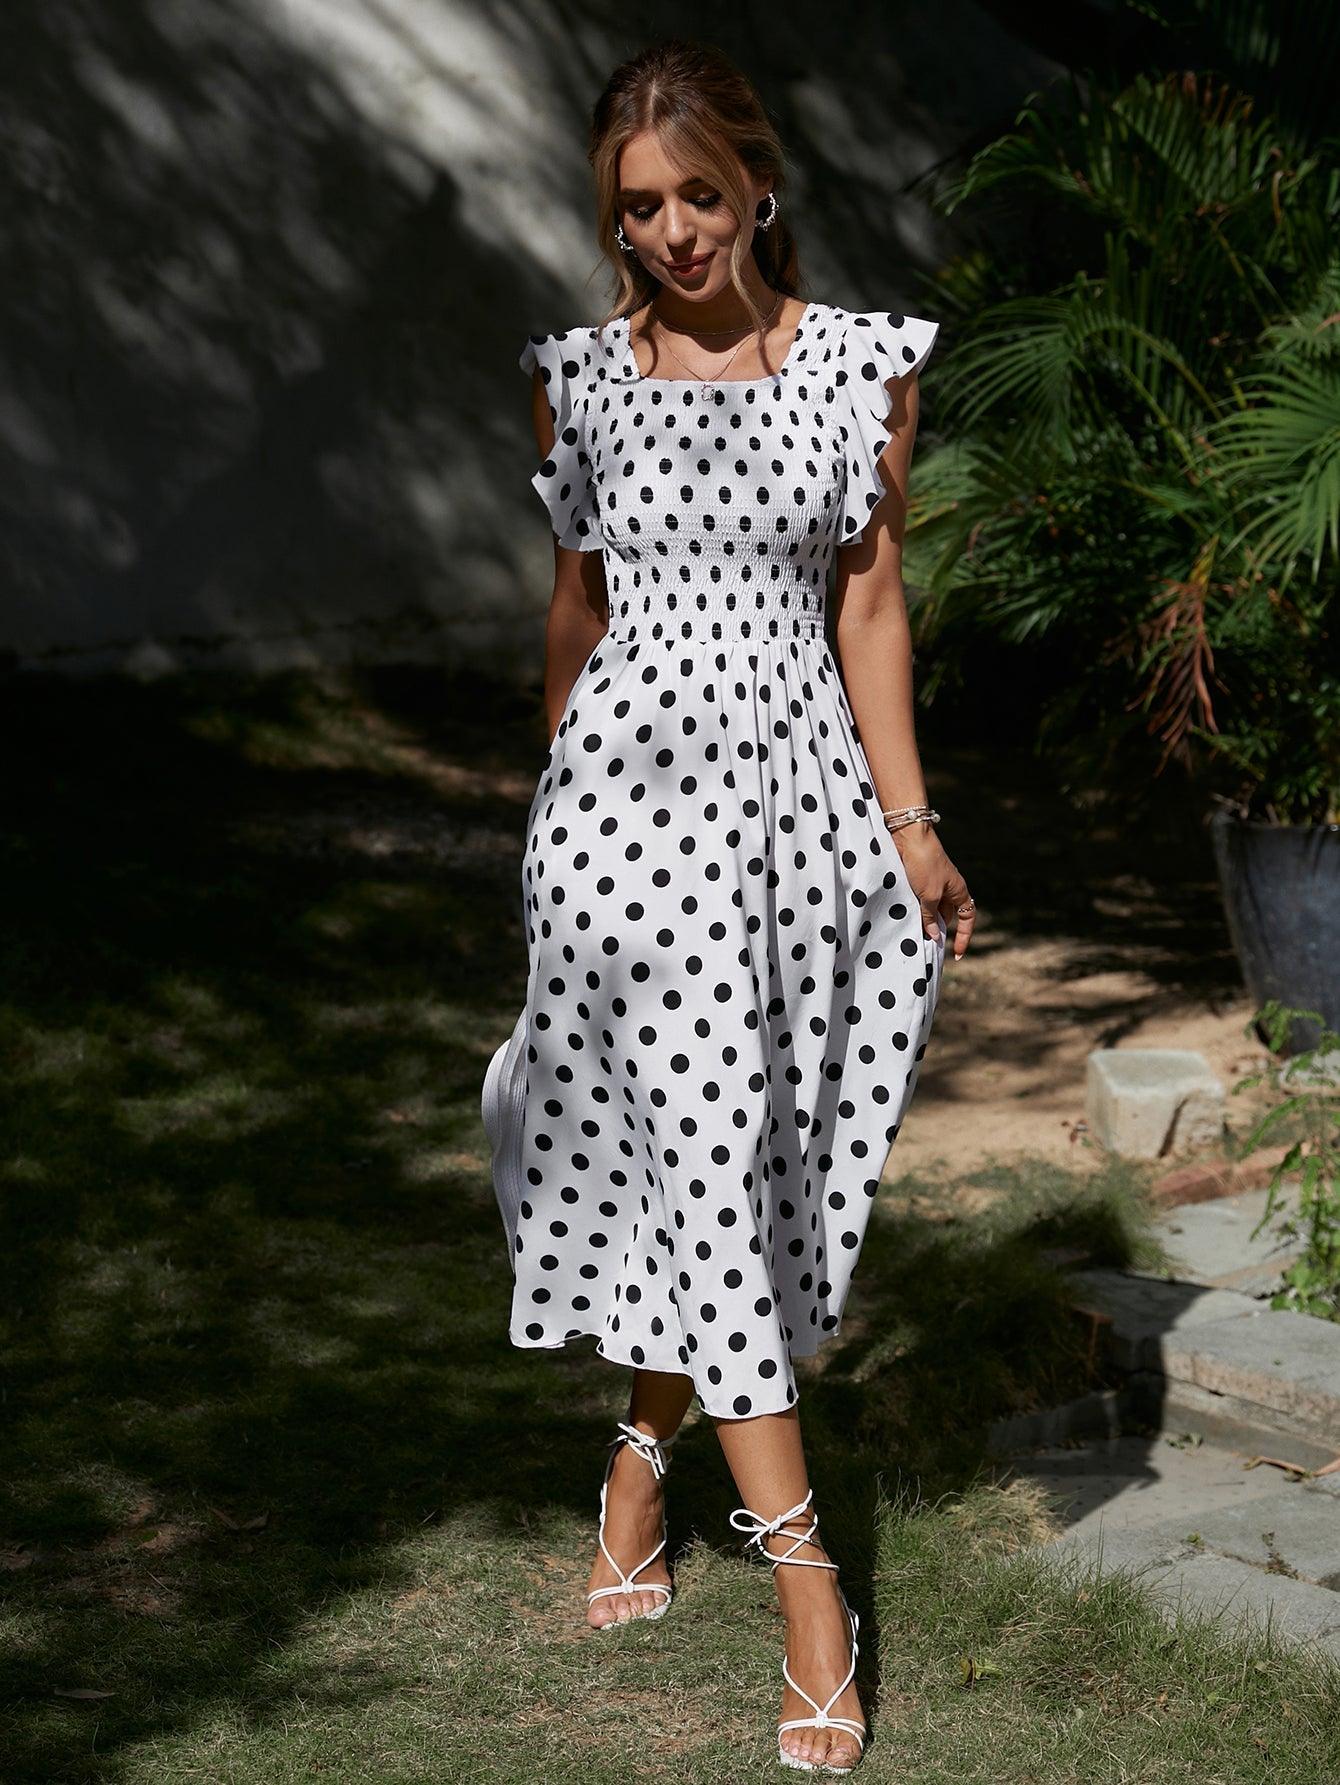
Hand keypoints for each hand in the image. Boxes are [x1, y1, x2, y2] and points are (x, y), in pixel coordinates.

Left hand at [890, 827, 975, 961]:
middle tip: (928, 948)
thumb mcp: (929, 895)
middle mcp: (948, 888)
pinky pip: (918, 902)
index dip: (964, 936)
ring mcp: (932, 884)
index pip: (968, 918)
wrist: (909, 836)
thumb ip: (930, 917)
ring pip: (930, 910)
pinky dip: (913, 912)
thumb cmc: (925, 864)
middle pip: (947, 916)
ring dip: (924, 922)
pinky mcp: (916, 881)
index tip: (956, 953)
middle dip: (939, 931)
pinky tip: (904, 920)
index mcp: (959, 891)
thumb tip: (935, 937)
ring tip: (914, 937)